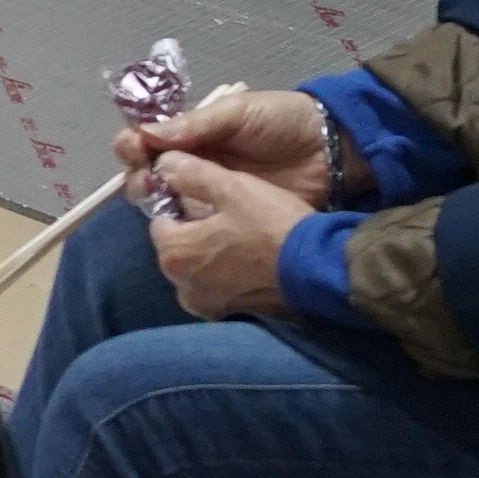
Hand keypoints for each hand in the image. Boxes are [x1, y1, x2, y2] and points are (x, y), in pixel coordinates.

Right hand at [119, 83, 353, 212]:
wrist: (330, 150)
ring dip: (154, 201)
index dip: (134, 143)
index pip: (150, 139)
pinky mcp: (229, 219)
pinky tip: (178, 225)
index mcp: (193, 134)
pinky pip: (196, 226)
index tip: (132, 146)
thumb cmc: (282, 121)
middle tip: (146, 177)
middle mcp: (194, 164)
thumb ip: (197, 123)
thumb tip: (149, 133)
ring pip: (167, 202)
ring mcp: (210, 194)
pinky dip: (181, 227)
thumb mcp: (238, 112)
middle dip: (138, 174)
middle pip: (149, 174)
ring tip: (160, 198)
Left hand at [144, 147, 313, 321]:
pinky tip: (250, 260)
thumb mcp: (231, 187)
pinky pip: (218, 286)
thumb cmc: (270, 225)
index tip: (207, 197)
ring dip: (211, 253)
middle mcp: (180, 286)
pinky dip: (227, 274)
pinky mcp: (230, 314)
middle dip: (194, 231)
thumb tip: (163, 163)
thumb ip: (190, 173)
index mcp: (173, 254)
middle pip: (178, 246)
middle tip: (229, 215)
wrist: (318, 270)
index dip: (180, 204)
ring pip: (197, 267)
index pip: (160, 220)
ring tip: (242, 237)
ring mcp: (206, 305)